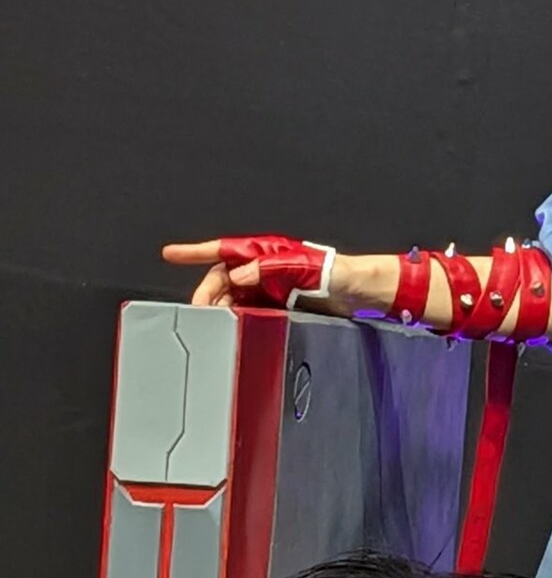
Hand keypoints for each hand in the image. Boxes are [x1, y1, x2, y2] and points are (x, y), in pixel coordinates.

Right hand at [162, 235, 351, 313]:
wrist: (355, 293)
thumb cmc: (334, 272)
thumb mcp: (301, 268)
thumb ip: (267, 269)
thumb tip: (237, 277)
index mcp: (264, 252)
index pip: (223, 250)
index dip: (194, 251)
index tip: (170, 254)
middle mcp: (261, 268)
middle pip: (221, 278)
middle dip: (207, 292)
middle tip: (201, 311)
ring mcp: (266, 287)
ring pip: (230, 297)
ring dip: (220, 308)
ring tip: (214, 321)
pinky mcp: (274, 305)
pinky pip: (246, 310)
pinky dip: (235, 318)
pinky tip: (231, 327)